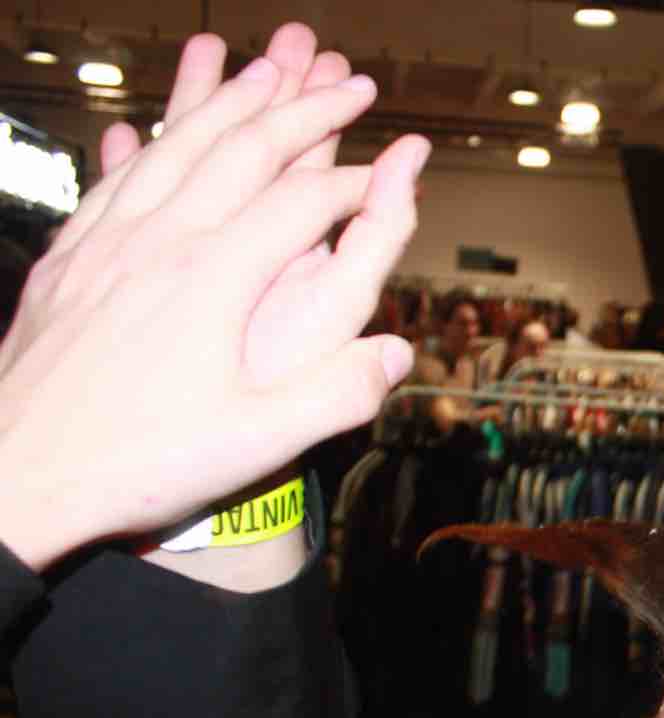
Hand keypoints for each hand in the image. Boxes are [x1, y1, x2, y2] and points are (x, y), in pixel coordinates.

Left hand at [0, 24, 426, 570]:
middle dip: (303, 108)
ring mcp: (105, 243)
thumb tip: (398, 353)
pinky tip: (158, 130)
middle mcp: (157, 242)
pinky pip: (117, 175)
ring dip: (228, 101)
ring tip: (267, 68)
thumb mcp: (253, 443)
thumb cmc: (135, 463)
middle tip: (348, 82)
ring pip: (176, 146)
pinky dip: (153, 139)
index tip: (397, 169)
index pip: (300, 202)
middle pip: (240, 149)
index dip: (357, 180)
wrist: (13, 475)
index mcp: (210, 280)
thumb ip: (334, 396)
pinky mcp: (68, 258)